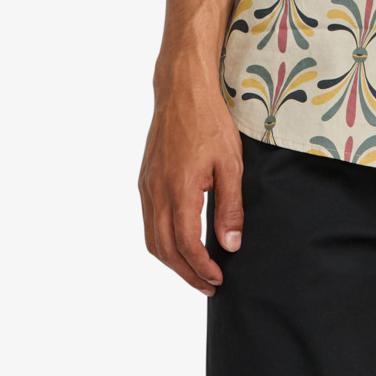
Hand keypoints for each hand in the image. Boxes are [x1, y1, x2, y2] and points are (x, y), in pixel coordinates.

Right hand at [137, 87, 244, 295]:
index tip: (218, 278)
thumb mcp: (231, 163)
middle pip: (164, 250)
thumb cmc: (209, 122)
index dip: (201, 267)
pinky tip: (179, 241)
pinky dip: (161, 240)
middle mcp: (156, 192)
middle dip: (186, 273)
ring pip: (151, 238)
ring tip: (195, 270)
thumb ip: (230, 206)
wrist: (182, 90)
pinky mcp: (144, 179)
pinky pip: (148, 221)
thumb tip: (230, 244)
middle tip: (208, 285)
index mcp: (179, 189)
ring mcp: (147, 186)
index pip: (185, 244)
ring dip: (171, 261)